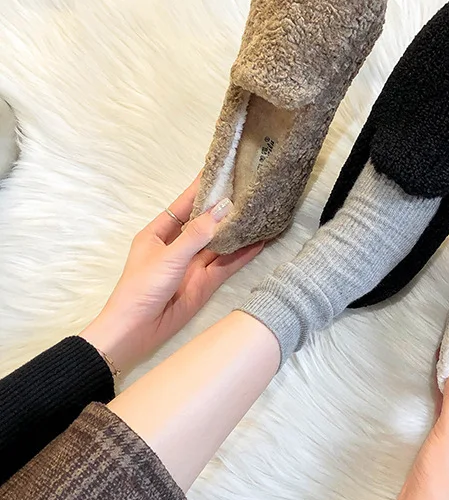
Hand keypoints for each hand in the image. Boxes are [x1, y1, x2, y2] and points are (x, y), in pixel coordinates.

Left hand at [82, 178, 262, 374]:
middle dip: (224, 208)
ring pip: (220, 243)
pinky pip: (227, 264)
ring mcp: (193, 264)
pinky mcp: (205, 282)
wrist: (136, 330)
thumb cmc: (141, 287)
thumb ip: (197, 234)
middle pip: (205, 222)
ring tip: (260, 213)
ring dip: (237, 231)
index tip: (221, 169)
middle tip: (248, 188)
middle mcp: (178, 246)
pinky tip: (259, 242)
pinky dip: (243, 254)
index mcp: (159, 233)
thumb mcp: (169, 256)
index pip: (184, 204)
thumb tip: (222, 209)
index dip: (201, 188)